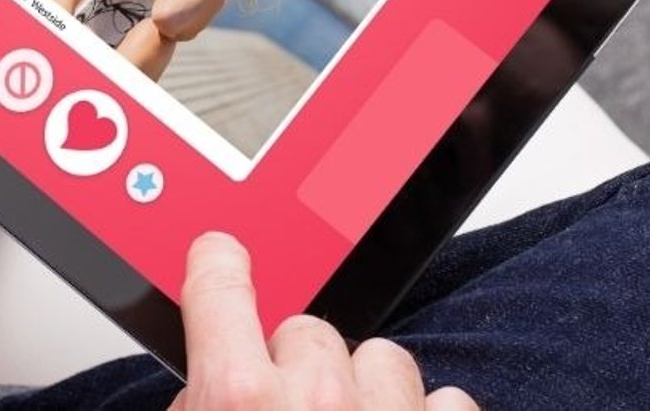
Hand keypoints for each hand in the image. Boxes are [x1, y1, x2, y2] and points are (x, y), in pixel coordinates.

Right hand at [171, 233, 478, 410]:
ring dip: (368, 393)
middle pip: (308, 331)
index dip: (217, 264)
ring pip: (384, 359)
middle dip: (299, 368)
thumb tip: (209, 391)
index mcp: (239, 399)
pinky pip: (447, 399)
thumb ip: (202, 405)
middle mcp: (315, 401)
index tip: (221, 254)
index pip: (219, 286)